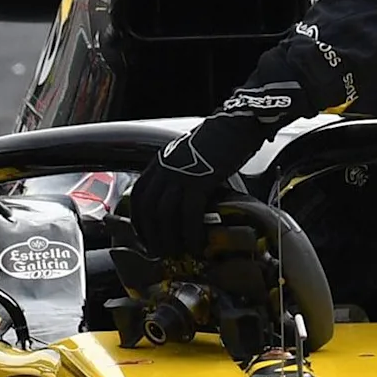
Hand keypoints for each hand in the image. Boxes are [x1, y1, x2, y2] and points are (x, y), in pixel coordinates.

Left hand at [124, 111, 275, 256]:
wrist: (237, 125)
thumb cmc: (219, 141)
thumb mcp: (189, 156)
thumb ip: (180, 176)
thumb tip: (183, 202)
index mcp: (160, 162)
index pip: (138, 196)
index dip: (139, 220)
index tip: (146, 237)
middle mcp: (165, 169)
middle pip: (148, 209)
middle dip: (152, 235)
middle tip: (161, 252)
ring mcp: (180, 174)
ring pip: (164, 214)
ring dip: (169, 238)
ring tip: (178, 252)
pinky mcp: (199, 181)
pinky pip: (189, 214)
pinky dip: (191, 233)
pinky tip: (196, 243)